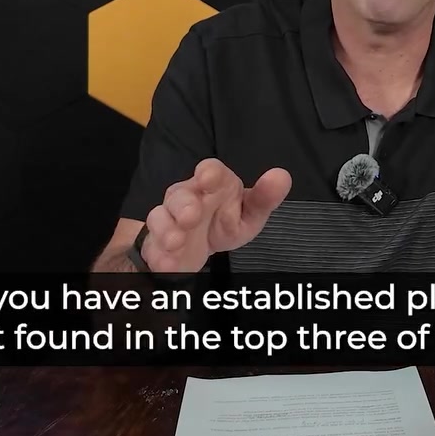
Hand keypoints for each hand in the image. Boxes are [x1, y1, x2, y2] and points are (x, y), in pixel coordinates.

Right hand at [140, 158, 290, 273]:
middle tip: (191, 216)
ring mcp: (169, 219)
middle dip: (183, 205)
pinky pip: (152, 246)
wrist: (202, 243)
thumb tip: (282, 176)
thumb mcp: (250, 212)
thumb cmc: (227, 219)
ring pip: (160, 218)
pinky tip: (167, 263)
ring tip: (175, 241)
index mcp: (213, 184)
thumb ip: (265, 197)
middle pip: (179, 194)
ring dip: (166, 229)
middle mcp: (187, 197)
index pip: (209, 171)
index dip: (209, 173)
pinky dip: (158, 254)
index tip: (209, 176)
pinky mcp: (157, 242)